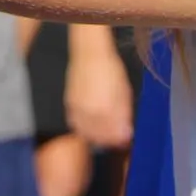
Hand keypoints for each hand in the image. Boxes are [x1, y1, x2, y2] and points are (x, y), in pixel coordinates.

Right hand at [65, 30, 135, 150]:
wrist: (90, 54)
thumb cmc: (110, 70)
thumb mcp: (124, 93)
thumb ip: (124, 116)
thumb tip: (126, 134)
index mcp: (107, 109)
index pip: (114, 137)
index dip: (122, 140)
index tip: (126, 139)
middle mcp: (90, 112)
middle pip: (101, 138)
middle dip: (110, 140)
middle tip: (117, 136)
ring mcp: (78, 109)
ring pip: (87, 134)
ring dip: (97, 137)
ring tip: (105, 131)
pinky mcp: (69, 105)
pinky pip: (76, 125)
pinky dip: (84, 129)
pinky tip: (92, 124)